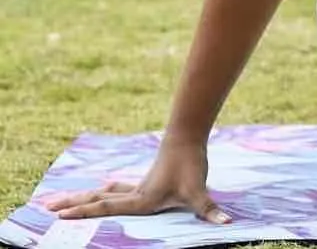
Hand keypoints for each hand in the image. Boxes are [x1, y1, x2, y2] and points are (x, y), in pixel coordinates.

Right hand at [44, 139, 228, 223]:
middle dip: (73, 205)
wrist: (188, 135)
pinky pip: (116, 189)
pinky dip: (102, 191)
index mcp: (140, 200)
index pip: (106, 207)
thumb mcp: (200, 192)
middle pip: (97, 199)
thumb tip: (227, 223)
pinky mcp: (144, 182)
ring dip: (84, 197)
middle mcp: (134, 194)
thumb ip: (209, 210)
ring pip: (104, 192)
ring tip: (63, 201)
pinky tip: (100, 190)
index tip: (60, 215)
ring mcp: (137, 187)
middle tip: (47, 208)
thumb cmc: (192, 165)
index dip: (84, 212)